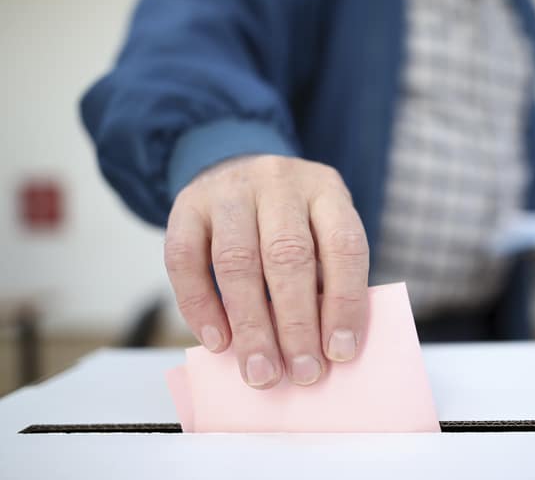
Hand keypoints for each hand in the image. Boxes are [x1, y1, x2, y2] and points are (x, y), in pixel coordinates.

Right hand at [164, 155, 368, 388]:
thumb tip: (326, 347)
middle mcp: (278, 181)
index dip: (344, 301)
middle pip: (288, 255)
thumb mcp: (321, 230)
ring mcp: (229, 190)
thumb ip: (326, 277)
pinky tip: (218, 342)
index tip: (340, 351)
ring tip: (260, 370)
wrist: (237, 168)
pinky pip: (185, 259)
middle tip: (302, 373)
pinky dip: (200, 306)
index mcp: (325, 189)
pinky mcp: (187, 205)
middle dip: (296, 323)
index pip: (343, 245)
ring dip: (250, 324)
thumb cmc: (290, 217)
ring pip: (237, 260)